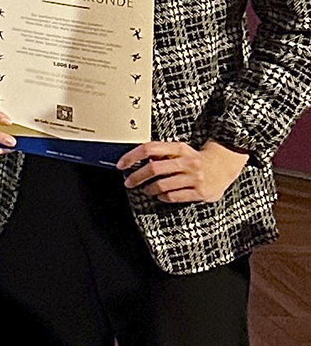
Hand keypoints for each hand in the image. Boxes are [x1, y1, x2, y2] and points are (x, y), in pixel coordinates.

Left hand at [119, 140, 250, 203]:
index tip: (121, 165)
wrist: (223, 167)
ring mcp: (194, 178)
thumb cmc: (195, 159)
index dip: (132, 157)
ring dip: (149, 189)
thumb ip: (161, 154)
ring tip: (146, 190)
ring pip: (162, 185)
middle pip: (154, 168)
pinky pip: (173, 196)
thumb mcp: (180, 151)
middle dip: (137, 177)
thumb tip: (136, 160)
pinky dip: (163, 197)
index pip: (149, 148)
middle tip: (129, 182)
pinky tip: (161, 195)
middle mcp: (187, 162)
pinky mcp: (200, 192)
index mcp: (179, 148)